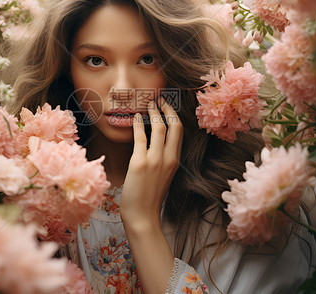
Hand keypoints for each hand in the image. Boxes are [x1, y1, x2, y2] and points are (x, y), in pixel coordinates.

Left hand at [120, 96, 183, 229]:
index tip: (167, 106)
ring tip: (147, 104)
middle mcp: (168, 159)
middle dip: (167, 108)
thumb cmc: (149, 198)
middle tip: (159, 99)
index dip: (174, 115)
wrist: (143, 217)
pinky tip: (135, 117)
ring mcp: (155, 160)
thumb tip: (155, 144)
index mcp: (175, 161)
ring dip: (153, 112)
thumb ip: (162, 160)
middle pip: (174, 125)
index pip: (179, 132)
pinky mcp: (140, 163)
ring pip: (159, 128)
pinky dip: (138, 124)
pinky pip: (141, 137)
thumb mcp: (162, 176)